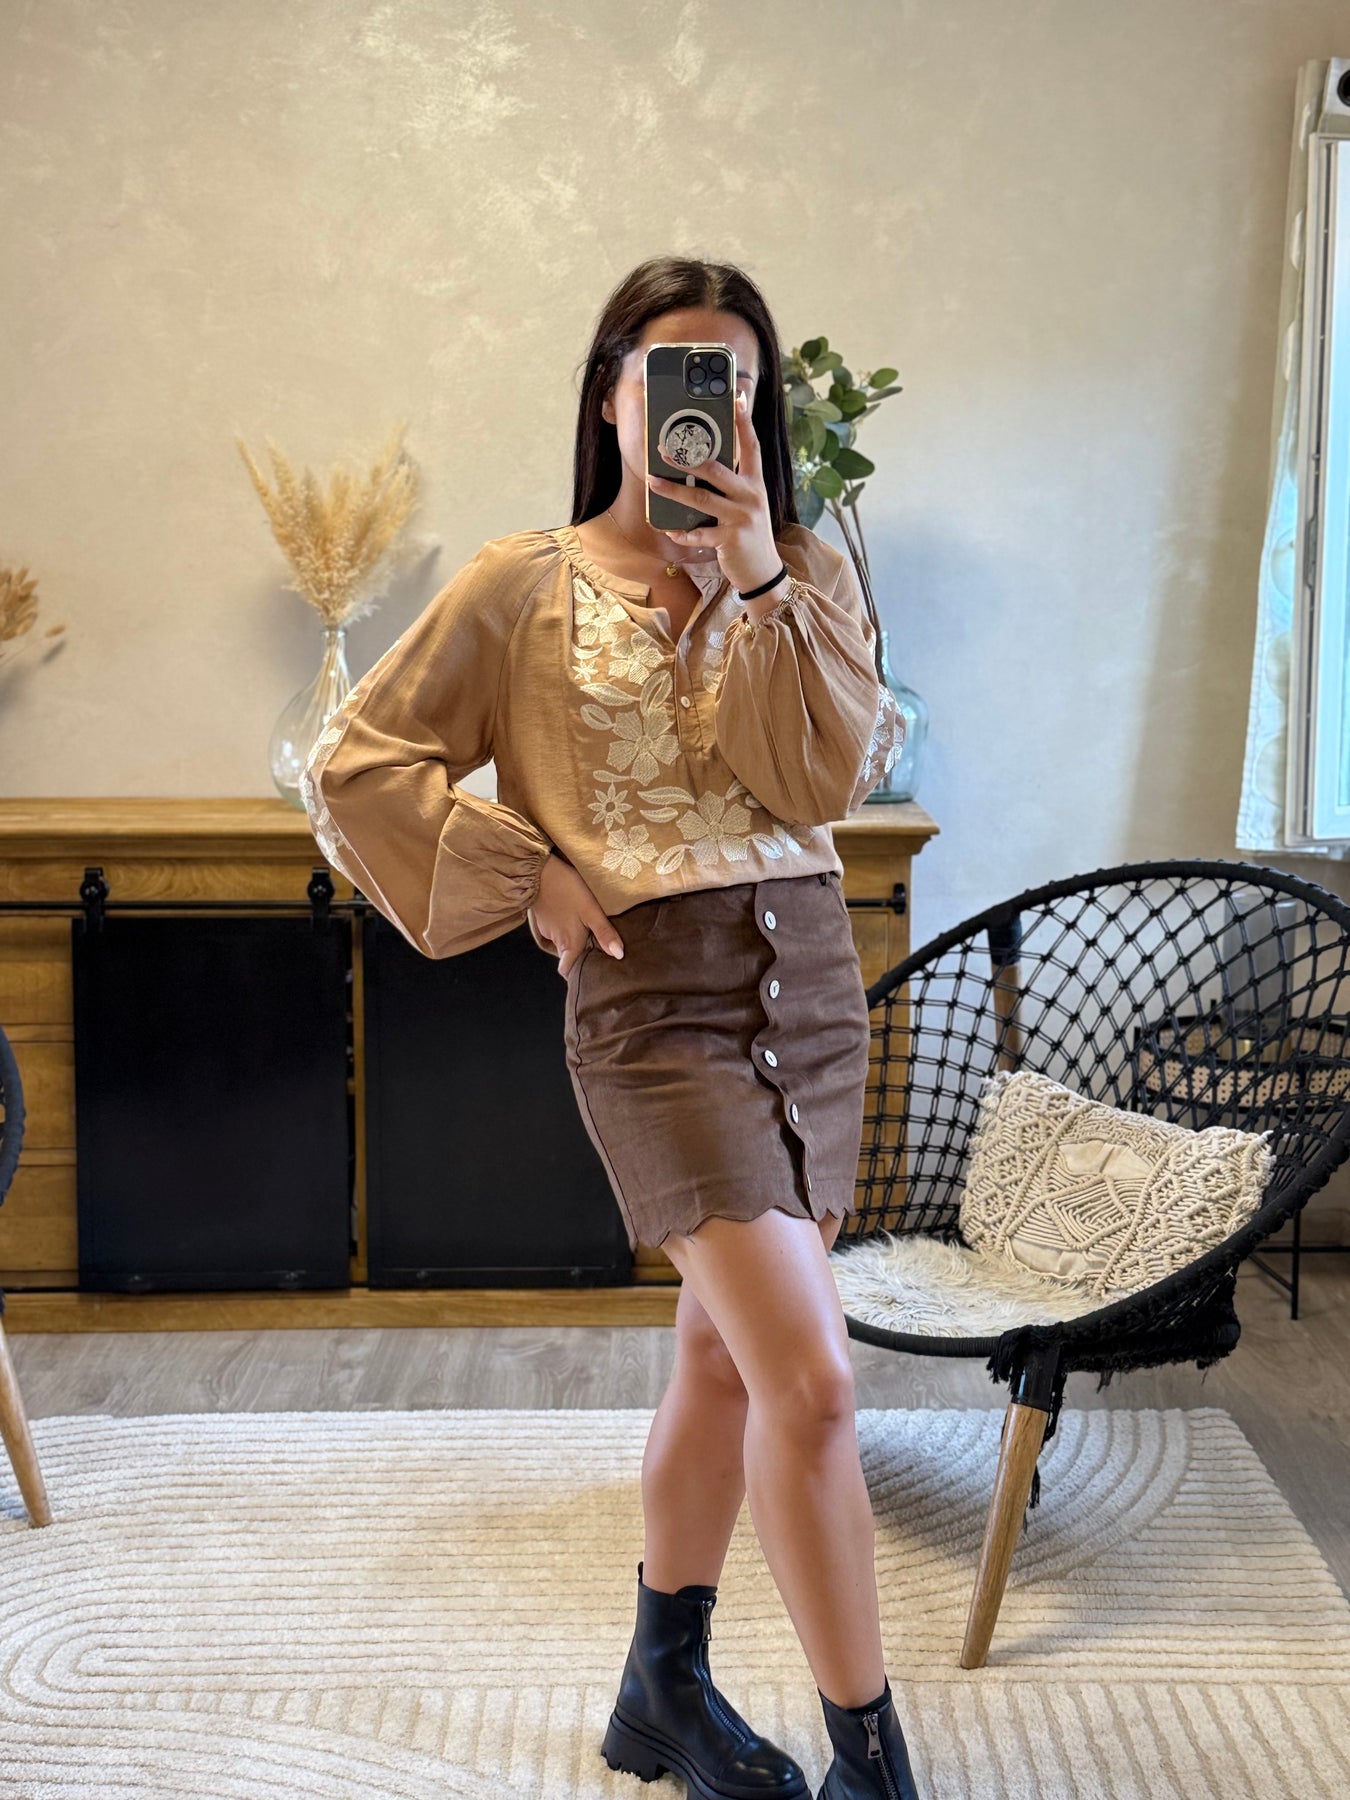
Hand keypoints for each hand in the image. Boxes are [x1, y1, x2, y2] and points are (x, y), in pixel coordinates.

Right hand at [529, 852, 624, 976]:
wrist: (538, 870)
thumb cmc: (567, 889)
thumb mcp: (591, 909)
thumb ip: (604, 932)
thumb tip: (619, 955)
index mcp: (569, 943)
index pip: (567, 970)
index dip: (576, 973)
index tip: (588, 970)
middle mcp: (555, 940)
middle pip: (566, 956)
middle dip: (578, 955)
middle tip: (594, 946)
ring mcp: (545, 929)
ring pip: (559, 942)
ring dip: (570, 939)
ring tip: (585, 928)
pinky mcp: (539, 918)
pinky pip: (552, 930)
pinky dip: (560, 927)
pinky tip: (569, 916)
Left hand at [646, 390, 784, 601]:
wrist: (763, 571)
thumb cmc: (749, 533)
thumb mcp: (747, 504)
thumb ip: (732, 484)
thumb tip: (703, 464)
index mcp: (755, 483)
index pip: (751, 445)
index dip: (744, 420)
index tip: (737, 396)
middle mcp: (751, 496)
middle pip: (717, 470)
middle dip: (689, 458)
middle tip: (664, 449)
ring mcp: (741, 518)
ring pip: (702, 499)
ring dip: (674, 491)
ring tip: (653, 482)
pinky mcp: (730, 540)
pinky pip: (699, 534)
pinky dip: (682, 532)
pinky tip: (669, 530)